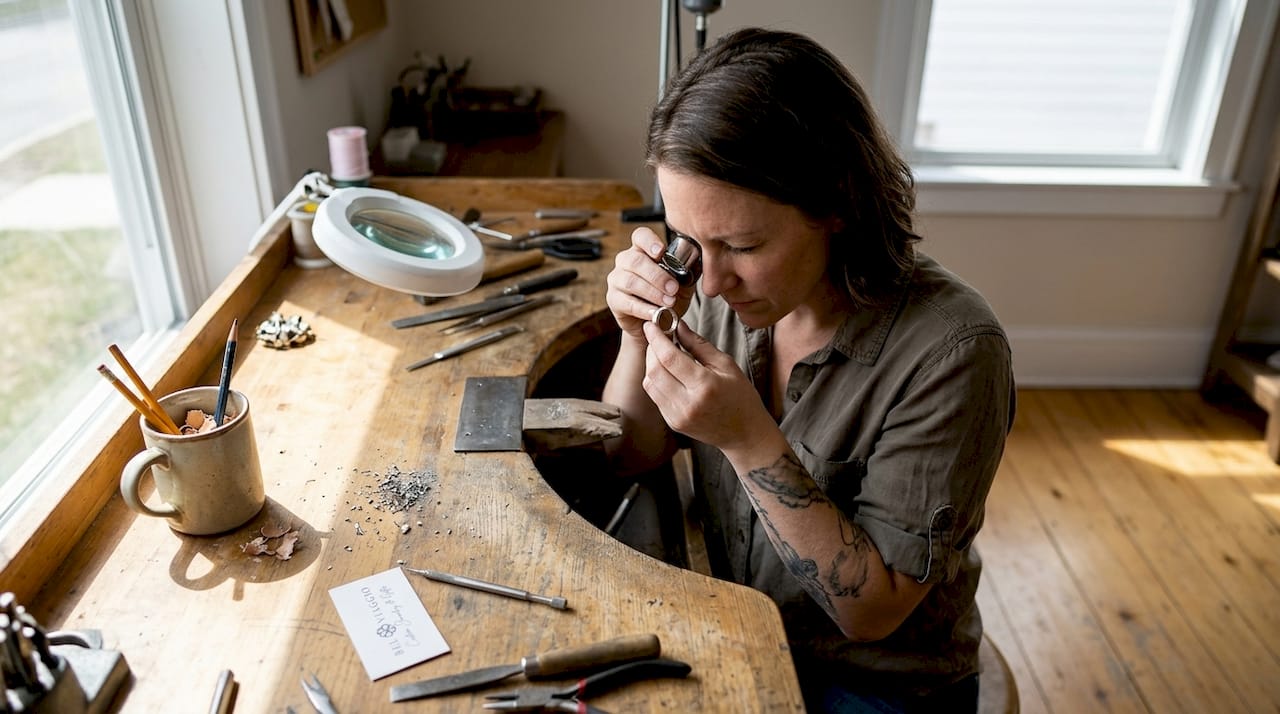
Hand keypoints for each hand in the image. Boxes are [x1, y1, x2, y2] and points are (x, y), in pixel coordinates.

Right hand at [606, 227, 692, 340]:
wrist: (657, 323)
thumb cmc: (668, 297)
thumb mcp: (683, 283)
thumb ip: (689, 272)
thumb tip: (697, 262)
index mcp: (642, 250)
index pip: (640, 236)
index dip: (649, 241)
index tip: (661, 252)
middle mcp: (625, 261)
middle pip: (635, 260)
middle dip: (657, 275)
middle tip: (673, 289)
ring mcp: (617, 280)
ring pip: (630, 281)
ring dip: (652, 292)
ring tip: (668, 302)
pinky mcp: (614, 300)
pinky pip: (627, 302)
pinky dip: (644, 309)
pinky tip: (656, 313)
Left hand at [640, 319, 775, 455]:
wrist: (744, 433)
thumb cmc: (740, 396)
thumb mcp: (726, 364)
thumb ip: (698, 344)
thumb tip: (678, 325)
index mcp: (704, 386)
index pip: (669, 358)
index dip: (656, 338)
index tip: (651, 325)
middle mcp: (687, 403)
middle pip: (654, 370)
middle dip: (652, 349)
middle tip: (658, 337)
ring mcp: (678, 416)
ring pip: (650, 383)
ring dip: (652, 364)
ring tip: (663, 354)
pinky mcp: (673, 422)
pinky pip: (655, 396)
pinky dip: (656, 379)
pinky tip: (668, 373)